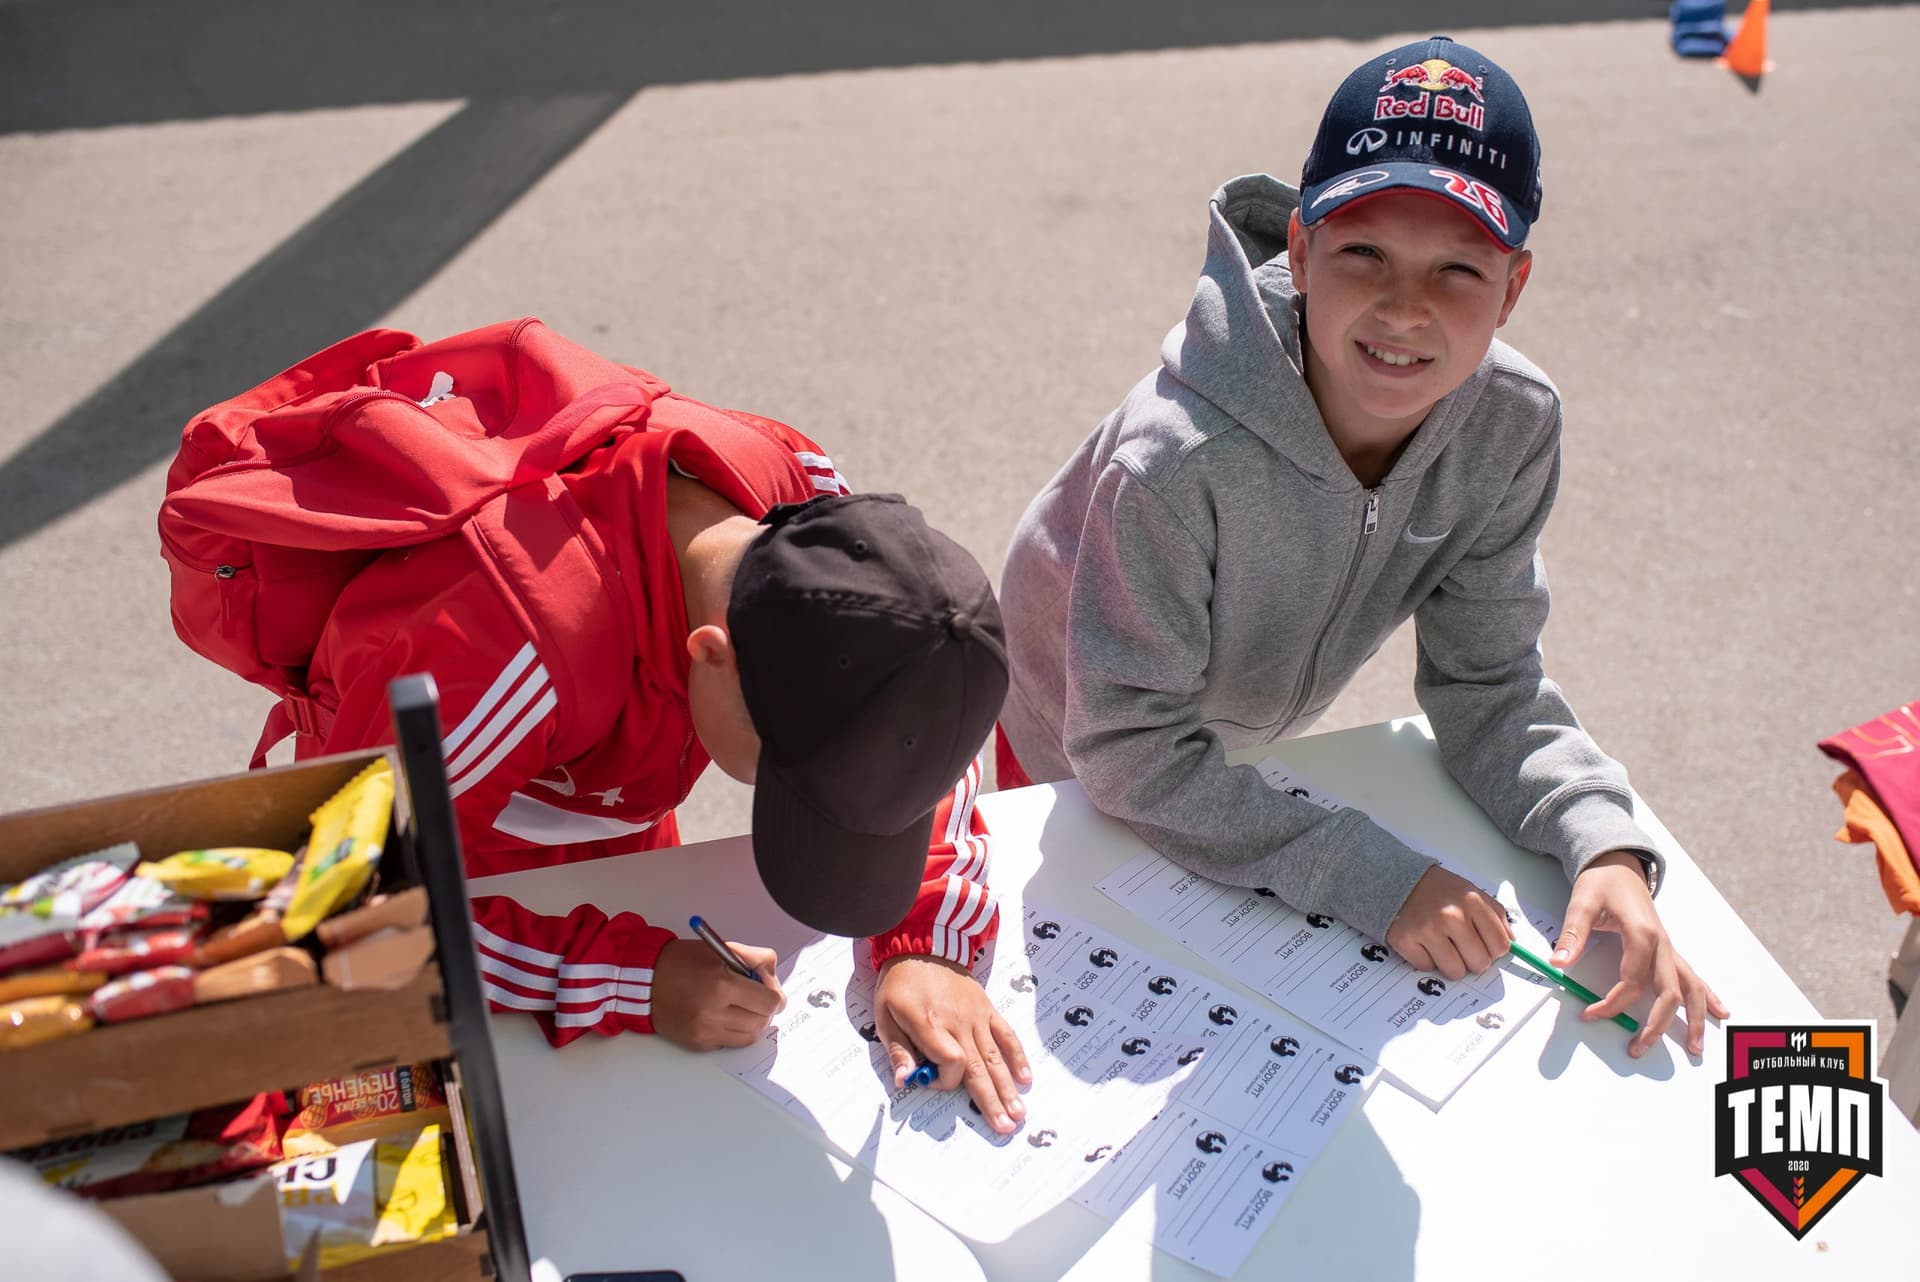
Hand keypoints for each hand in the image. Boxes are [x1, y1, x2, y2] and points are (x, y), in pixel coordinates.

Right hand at [651, 938, 784, 1050]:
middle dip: (763, 1010)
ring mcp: (704, 1031)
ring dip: (750, 1022)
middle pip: (761, 1022)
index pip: (768, 1002)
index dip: (774, 997)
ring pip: (748, 1036)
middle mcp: (713, 1012)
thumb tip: (774, 982)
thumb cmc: (681, 962)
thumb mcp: (723, 949)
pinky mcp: (698, 1044)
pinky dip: (732, 1031)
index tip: (772, 993)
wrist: (644, 981)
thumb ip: (756, 960)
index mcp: (721, 984)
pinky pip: (729, 1042)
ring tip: (740, 1006)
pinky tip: (721, 1015)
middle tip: (756, 999)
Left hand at [874, 955, 1031, 1133]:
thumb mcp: (885, 1015)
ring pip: (995, 1058)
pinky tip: (1025, 1078)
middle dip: (991, 1101)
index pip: (949, 1064)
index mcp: (930, 1024)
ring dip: (1007, 1088)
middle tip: (1004, 1128)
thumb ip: (898, 1049)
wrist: (923, 946)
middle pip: (979, 1068)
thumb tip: (904, 1080)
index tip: (930, 1080)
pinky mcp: (986, 1010)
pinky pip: (1006, 1035)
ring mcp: (976, 1017)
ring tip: (1018, 1113)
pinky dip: (1017, 1056)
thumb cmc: (900, 983)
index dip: (943, 1081)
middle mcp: (958, 1023)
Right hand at [1385, 864, 1512, 979]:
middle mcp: (1451, 916)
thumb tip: (1512, 944)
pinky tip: (1423, 942)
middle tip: (1462, 947)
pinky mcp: (1405, 940)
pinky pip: (1427, 967)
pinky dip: (1426, 959)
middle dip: (1473, 960)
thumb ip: (1495, 915)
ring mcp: (1427, 929)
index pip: (1500, 946)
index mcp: (1472, 901)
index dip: (1494, 951)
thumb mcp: (1472, 892)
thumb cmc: (1438, 890)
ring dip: (1451, 963)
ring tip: (1443, 945)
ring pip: (1455, 972)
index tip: (1485, 947)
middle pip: (1479, 963)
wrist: (1395, 878)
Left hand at [1556, 851, 1727, 1058]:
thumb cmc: (1602, 883)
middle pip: (1667, 993)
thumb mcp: (1582, 903)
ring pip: (1690, 987)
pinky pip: (1692, 975)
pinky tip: (1720, 1010)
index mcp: (1642, 934)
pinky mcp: (1668, 949)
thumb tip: (1558, 962)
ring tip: (1696, 1047)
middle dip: (1656, 1025)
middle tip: (1638, 1049)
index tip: (1591, 1014)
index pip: (1631, 981)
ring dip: (1695, 1018)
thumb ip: (1572, 934)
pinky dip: (1707, 995)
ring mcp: (1669, 947)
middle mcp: (1662, 943)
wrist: (1618, 865)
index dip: (1612, 1003)